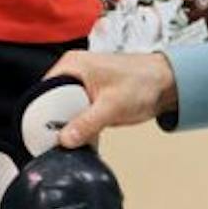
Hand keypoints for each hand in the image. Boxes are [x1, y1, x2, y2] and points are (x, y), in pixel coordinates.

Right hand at [44, 50, 177, 146]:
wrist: (168, 83)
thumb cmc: (144, 82)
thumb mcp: (112, 105)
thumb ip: (87, 123)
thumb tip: (65, 139)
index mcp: (72, 65)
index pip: (43, 90)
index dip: (39, 113)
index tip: (39, 134)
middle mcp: (73, 72)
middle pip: (51, 102)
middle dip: (55, 123)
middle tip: (56, 142)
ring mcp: (82, 85)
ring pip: (63, 110)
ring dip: (68, 126)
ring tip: (70, 142)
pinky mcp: (91, 97)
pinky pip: (76, 113)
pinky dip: (79, 126)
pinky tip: (83, 138)